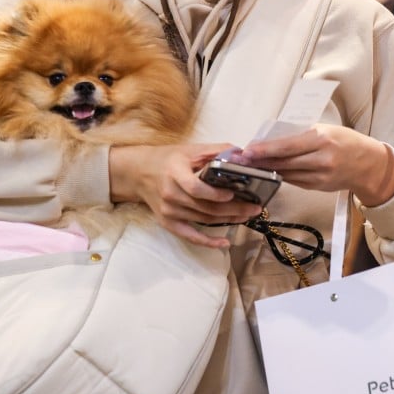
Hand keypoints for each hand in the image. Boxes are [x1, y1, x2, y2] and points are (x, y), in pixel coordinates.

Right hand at [110, 143, 262, 247]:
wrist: (139, 173)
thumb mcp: (189, 150)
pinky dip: (208, 242)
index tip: (233, 193)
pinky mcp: (168, 223)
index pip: (195, 188)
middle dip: (233, 209)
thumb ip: (215, 150)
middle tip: (254, 208)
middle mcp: (170, 194)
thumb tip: (241, 153)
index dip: (215, 194)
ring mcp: (169, 211)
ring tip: (247, 215)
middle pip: (205, 207)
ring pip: (203, 220)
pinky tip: (225, 243)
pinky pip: (190, 236)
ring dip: (228, 220)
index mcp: (175, 173)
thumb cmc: (167, 159)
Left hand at [239, 124, 393, 205]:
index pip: (287, 146)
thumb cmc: (345, 141)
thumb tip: (272, 140)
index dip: (265, 150)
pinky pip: (294, 181)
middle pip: (284, 162)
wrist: (368, 165)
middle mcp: (321, 159)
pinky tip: (270, 172)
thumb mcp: (325, 129)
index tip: (248, 150)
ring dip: (268, 170)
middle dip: (261, 161)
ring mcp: (320, 176)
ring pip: (286, 174)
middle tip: (242, 160)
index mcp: (321, 140)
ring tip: (251, 165)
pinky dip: (281, 176)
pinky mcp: (318, 187)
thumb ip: (300, 135)